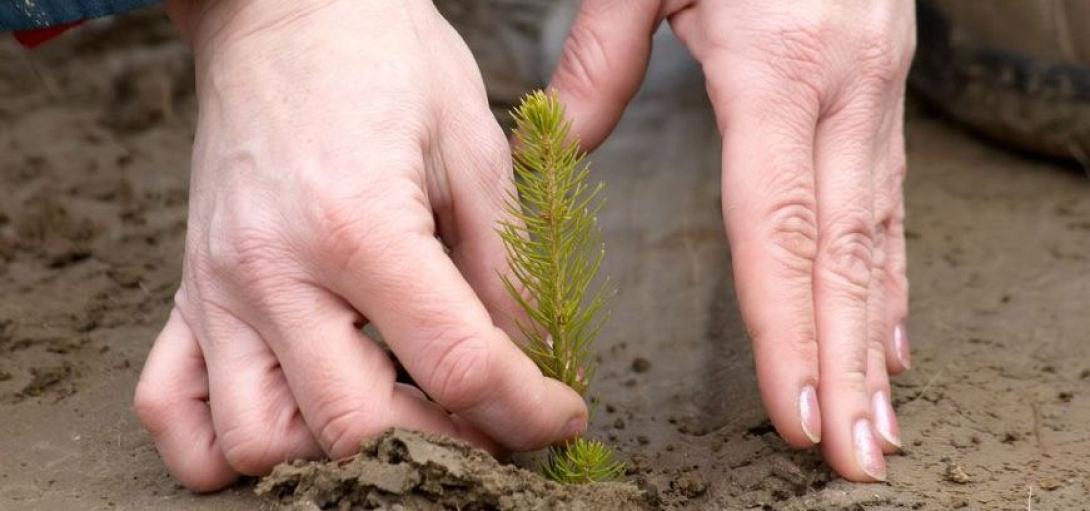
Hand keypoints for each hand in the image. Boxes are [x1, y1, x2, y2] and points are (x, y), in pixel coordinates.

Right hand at [134, 0, 586, 491]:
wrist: (286, 12)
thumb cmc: (384, 62)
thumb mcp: (474, 150)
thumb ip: (505, 269)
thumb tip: (530, 362)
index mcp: (359, 224)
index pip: (456, 364)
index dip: (527, 410)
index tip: (560, 417)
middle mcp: (273, 269)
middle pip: (357, 427)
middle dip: (447, 450)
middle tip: (492, 427)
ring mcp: (217, 287)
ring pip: (258, 442)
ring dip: (336, 456)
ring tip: (396, 415)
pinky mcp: (185, 292)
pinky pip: (168, 409)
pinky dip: (222, 445)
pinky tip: (292, 419)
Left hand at [548, 0, 913, 480]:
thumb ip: (604, 55)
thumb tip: (561, 139)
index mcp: (778, 65)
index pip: (781, 223)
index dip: (788, 323)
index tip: (799, 408)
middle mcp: (843, 90)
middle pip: (845, 252)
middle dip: (849, 362)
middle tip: (856, 457)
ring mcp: (875, 94)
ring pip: (881, 238)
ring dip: (879, 337)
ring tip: (881, 423)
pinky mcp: (881, 93)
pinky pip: (889, 203)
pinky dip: (890, 278)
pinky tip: (889, 334)